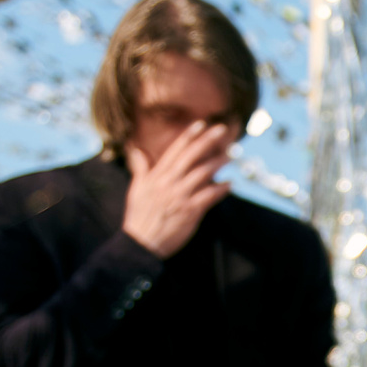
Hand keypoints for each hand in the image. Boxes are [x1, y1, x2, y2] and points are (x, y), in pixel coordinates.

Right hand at [123, 121, 234, 257]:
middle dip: (207, 141)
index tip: (201, 124)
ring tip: (231, 154)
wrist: (141, 243)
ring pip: (203, 173)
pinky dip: (221, 189)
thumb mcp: (136, 189)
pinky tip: (230, 184)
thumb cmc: (139, 217)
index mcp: (157, 175)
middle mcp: (169, 182)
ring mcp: (180, 196)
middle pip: (191, 156)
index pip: (175, 150)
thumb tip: (135, 150)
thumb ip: (140, 168)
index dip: (188, 136)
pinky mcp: (190, 211)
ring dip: (218, 162)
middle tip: (222, 129)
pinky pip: (209, 196)